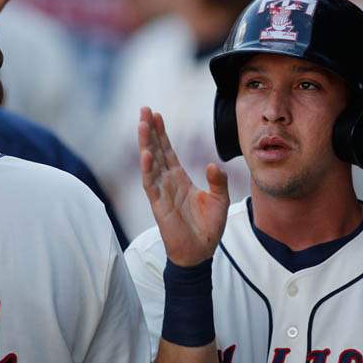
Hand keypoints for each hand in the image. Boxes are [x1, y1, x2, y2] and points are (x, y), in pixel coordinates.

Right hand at [138, 107, 229, 266]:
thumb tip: (213, 164)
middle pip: (156, 151)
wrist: (201, 252)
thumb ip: (218, 181)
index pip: (168, 151)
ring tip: (142, 124)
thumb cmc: (208, 227)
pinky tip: (146, 154)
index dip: (163, 133)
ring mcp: (161, 193)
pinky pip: (151, 184)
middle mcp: (168, 183)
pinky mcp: (159, 206)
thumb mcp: (220, 199)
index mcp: (180, 179)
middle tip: (144, 109)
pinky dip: (148, 169)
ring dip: (146, 144)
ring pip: (150, 163)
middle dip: (150, 131)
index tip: (157, 114)